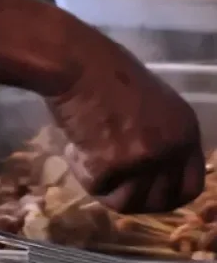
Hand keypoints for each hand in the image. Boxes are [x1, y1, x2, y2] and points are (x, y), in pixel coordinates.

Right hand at [48, 31, 205, 212]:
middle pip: (161, 200)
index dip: (166, 194)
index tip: (144, 192)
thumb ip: (157, 131)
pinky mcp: (111, 164)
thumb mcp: (148, 100)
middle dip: (134, 197)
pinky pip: (96, 187)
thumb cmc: (103, 69)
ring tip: (85, 155)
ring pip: (127, 201)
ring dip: (104, 184)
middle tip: (111, 182)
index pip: (191, 185)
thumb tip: (149, 163)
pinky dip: (80, 171)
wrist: (74, 61)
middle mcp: (171, 147)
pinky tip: (71, 146)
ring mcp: (143, 158)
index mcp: (185, 129)